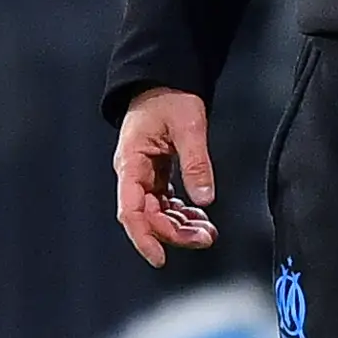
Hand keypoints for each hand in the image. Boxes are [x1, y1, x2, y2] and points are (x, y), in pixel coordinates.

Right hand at [112, 88, 219, 267]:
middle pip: (147, 217)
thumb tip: (205, 199)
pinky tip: (200, 216)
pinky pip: (165, 202)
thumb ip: (196, 162)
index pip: (130, 211)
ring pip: (158, 212)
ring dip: (180, 226)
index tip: (160, 258)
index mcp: (131, 162)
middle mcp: (133, 173)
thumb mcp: (188, 126)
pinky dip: (182, 212)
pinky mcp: (155, 173)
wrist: (164, 79)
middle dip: (174, 233)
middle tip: (205, 238)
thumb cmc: (169, 97)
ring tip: (207, 232)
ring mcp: (143, 175)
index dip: (144, 237)